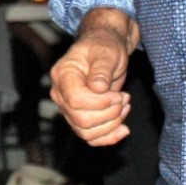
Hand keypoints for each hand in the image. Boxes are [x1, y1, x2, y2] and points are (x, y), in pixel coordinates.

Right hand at [49, 10, 135, 146]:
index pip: (75, 101)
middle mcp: (61, 94)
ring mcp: (69, 108)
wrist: (105, 49)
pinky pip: (91, 137)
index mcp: (62, 75)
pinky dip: (109, 137)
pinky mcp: (80, 117)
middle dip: (109, 114)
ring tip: (124, 105)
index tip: (118, 95)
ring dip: (111, 125)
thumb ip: (101, 69)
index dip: (100, 104)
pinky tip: (123, 129)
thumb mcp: (106, 52)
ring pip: (86, 132)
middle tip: (124, 98)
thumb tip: (97, 88)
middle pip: (81, 120)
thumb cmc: (104, 46)